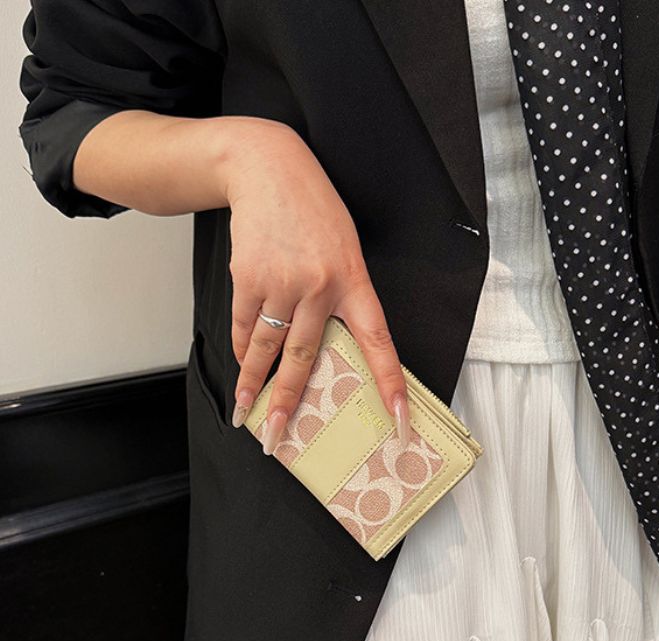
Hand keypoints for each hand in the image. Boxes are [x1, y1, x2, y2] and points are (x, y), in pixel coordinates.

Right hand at [221, 119, 409, 452]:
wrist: (266, 169)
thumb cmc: (314, 212)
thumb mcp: (345, 248)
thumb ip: (340, 296)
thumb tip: (317, 344)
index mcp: (355, 281)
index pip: (380, 342)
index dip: (391, 384)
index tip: (399, 422)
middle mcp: (320, 288)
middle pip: (304, 357)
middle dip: (287, 402)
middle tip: (275, 437)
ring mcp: (281, 284)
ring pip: (265, 348)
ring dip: (253, 385)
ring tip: (245, 413)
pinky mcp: (248, 278)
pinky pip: (243, 325)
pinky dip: (242, 349)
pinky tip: (242, 366)